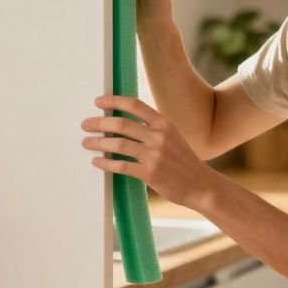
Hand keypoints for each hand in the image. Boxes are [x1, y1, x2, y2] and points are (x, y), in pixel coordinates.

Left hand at [81, 95, 211, 208]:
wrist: (201, 185)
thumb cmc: (184, 162)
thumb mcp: (173, 137)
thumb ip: (152, 129)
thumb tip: (122, 123)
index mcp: (165, 124)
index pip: (134, 105)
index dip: (113, 101)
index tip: (98, 102)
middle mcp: (159, 136)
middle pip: (121, 124)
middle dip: (99, 123)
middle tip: (85, 124)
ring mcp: (154, 155)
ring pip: (118, 144)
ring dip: (98, 143)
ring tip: (86, 143)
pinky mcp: (150, 173)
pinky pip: (121, 166)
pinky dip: (105, 163)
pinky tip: (96, 161)